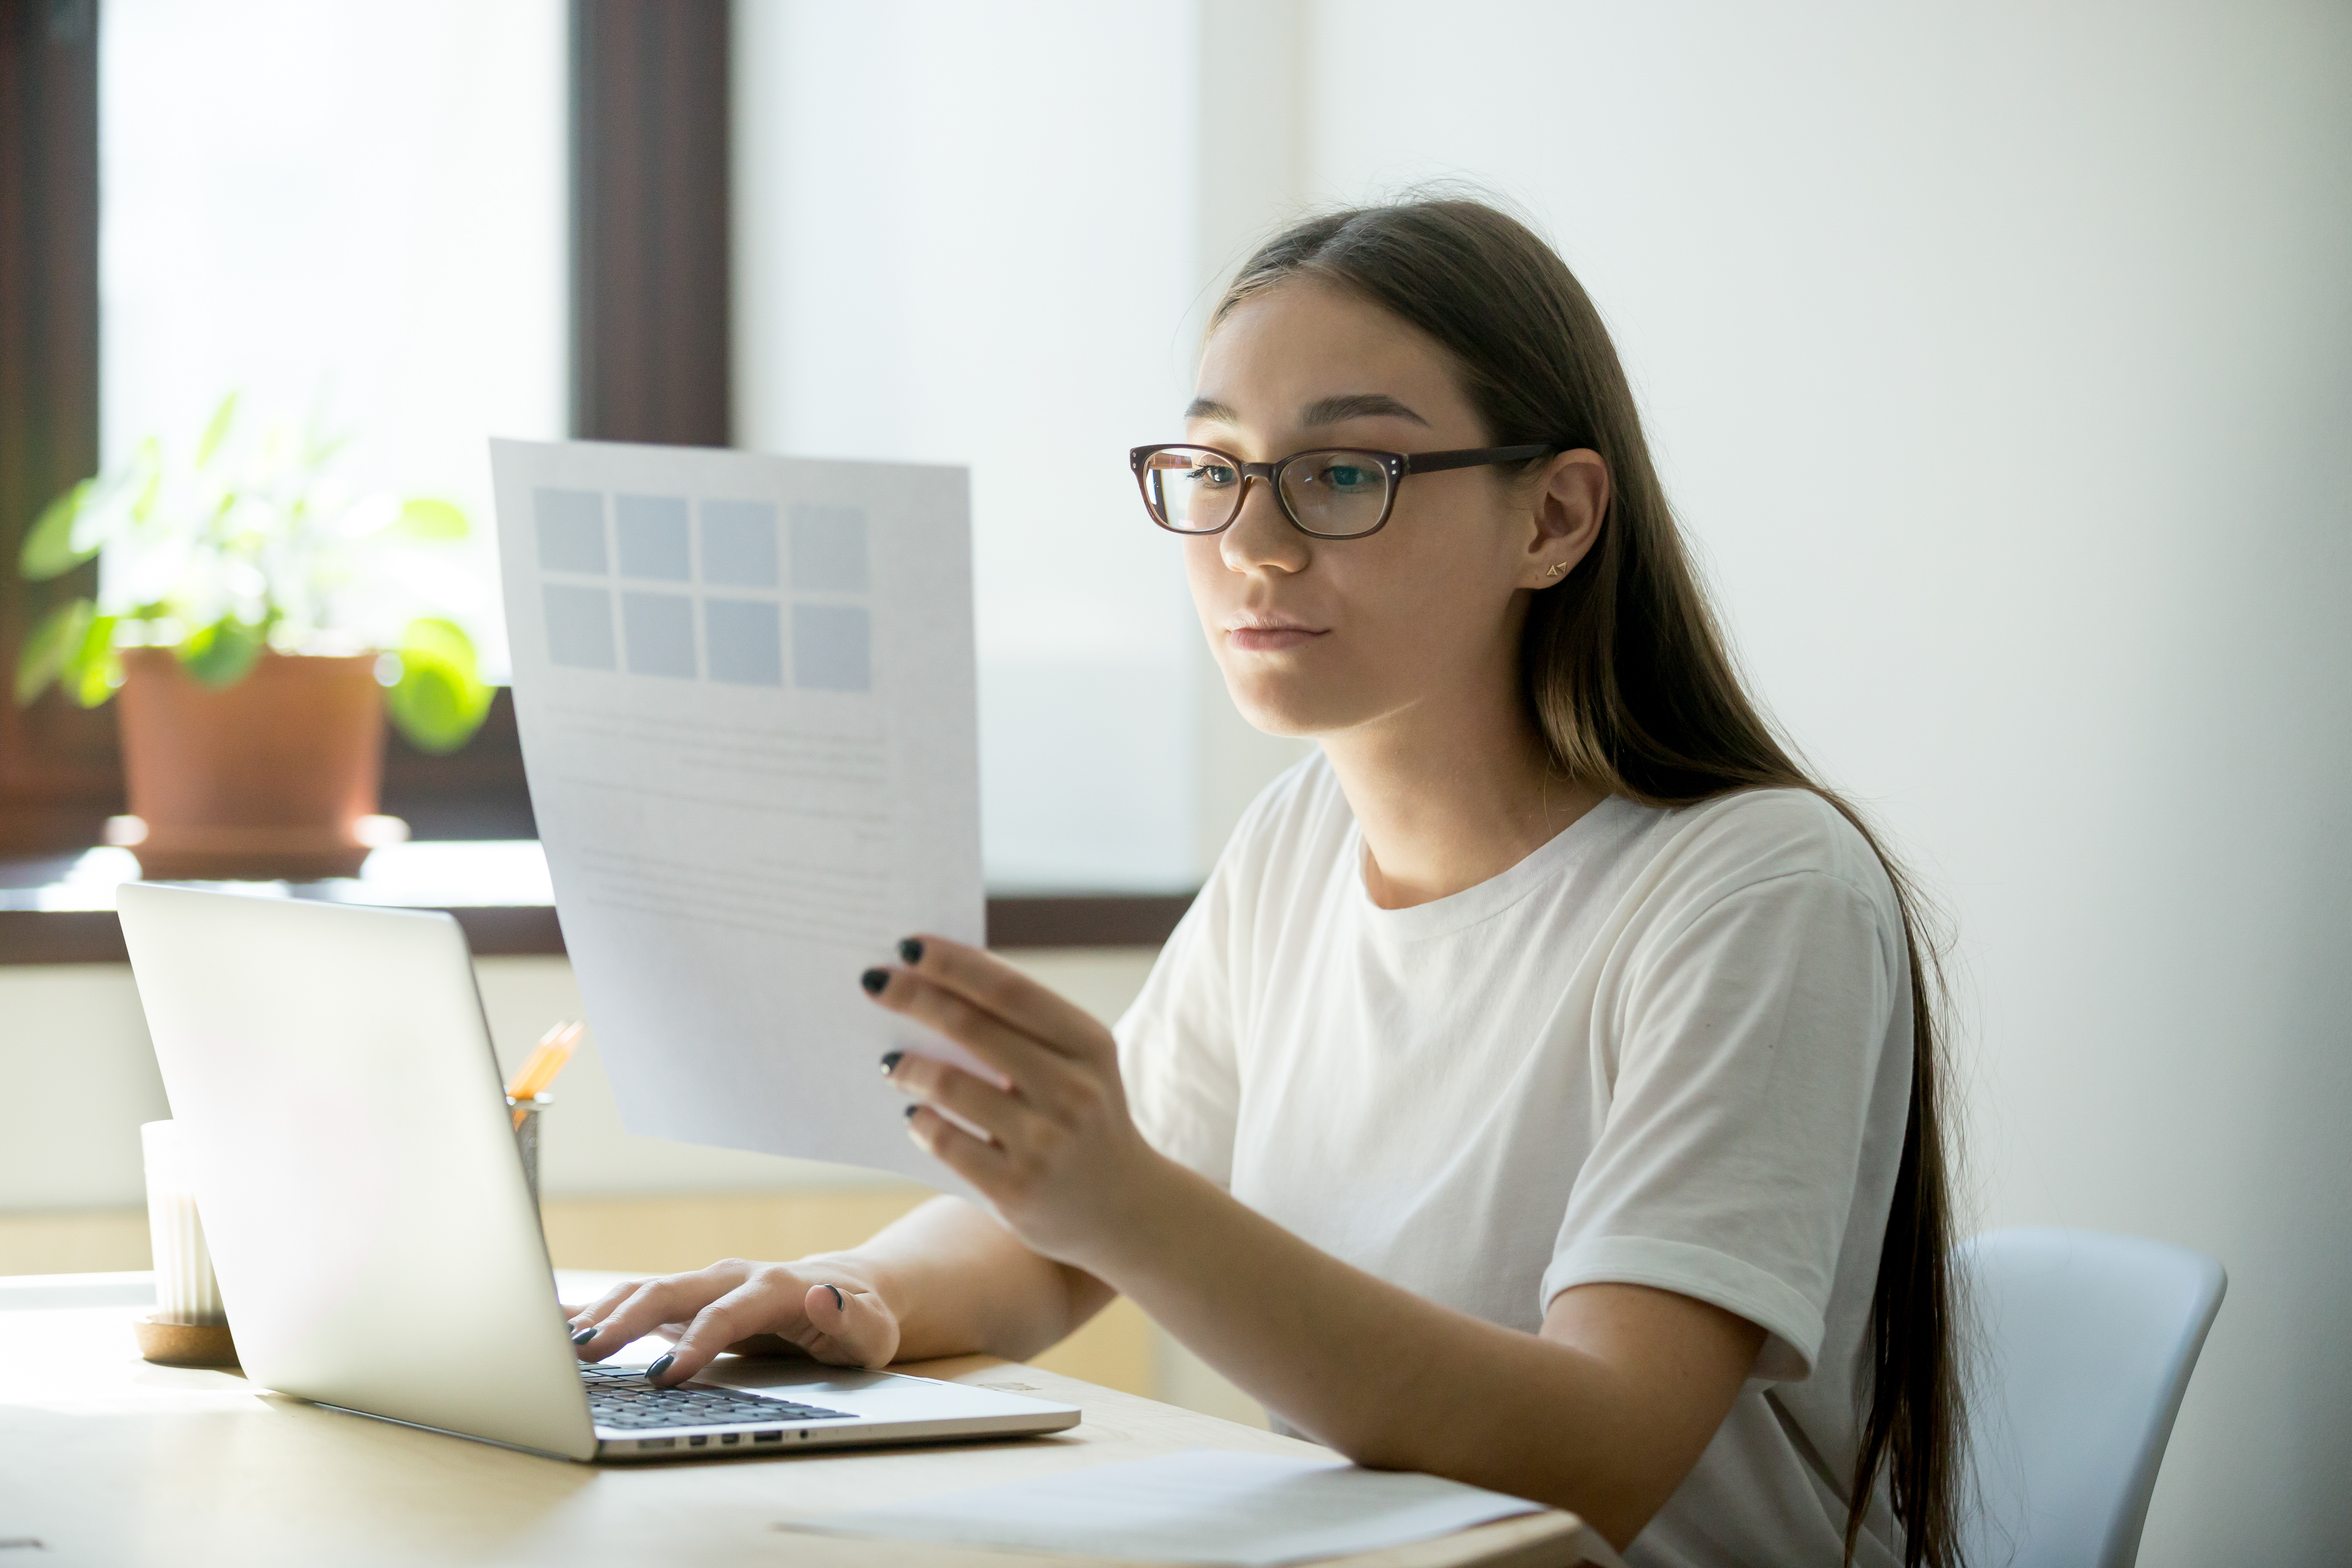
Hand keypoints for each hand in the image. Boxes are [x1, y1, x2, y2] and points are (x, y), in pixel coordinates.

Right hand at [566, 1256, 898, 1386]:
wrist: (849, 1291)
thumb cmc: (861, 1320)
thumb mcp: (871, 1332)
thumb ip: (849, 1320)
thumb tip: (823, 1296)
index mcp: (775, 1287)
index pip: (727, 1313)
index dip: (696, 1343)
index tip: (664, 1378)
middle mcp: (733, 1277)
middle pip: (670, 1291)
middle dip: (626, 1321)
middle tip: (585, 1356)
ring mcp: (706, 1284)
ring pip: (645, 1290)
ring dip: (601, 1314)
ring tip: (556, 1342)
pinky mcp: (689, 1299)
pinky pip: (637, 1298)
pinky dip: (598, 1308)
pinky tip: (558, 1321)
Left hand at [865, 935, 1170, 1269]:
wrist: (1125, 1209)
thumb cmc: (1082, 1117)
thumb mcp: (1077, 1065)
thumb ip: (1022, 1030)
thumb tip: (933, 987)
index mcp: (1090, 1044)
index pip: (1009, 989)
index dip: (952, 963)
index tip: (906, 944)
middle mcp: (1074, 1091)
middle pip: (973, 1027)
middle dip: (914, 998)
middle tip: (872, 982)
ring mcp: (1046, 1144)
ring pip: (952, 1087)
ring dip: (909, 1067)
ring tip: (890, 1062)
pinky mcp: (1017, 1191)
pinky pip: (946, 1143)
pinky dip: (920, 1122)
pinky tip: (914, 1115)